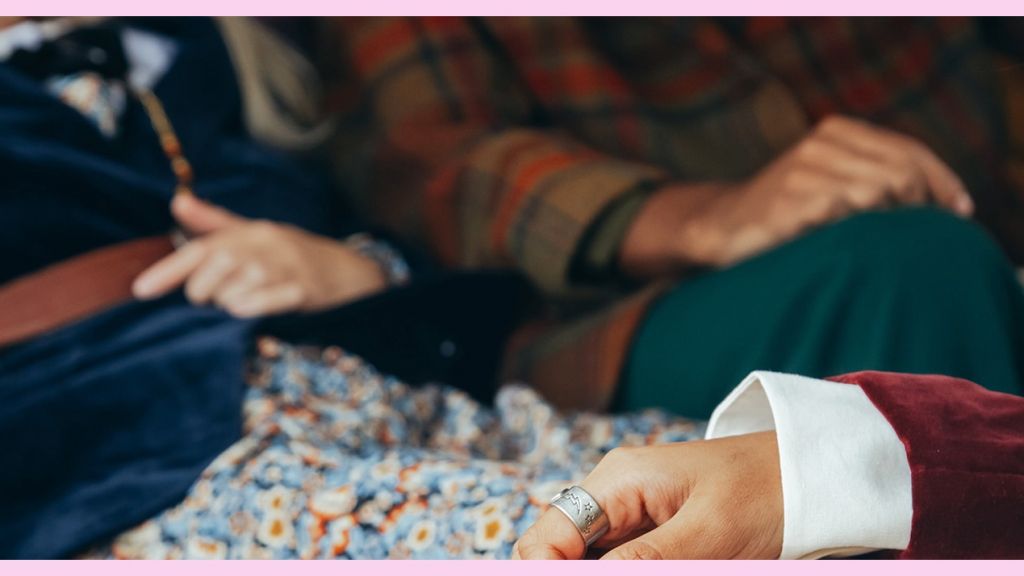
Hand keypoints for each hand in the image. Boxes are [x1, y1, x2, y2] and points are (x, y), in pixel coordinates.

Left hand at [132, 194, 386, 316]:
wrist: (350, 272)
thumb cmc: (293, 257)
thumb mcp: (255, 235)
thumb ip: (214, 223)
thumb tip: (176, 201)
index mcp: (251, 233)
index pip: (201, 248)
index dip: (168, 270)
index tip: (139, 291)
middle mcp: (267, 246)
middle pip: (216, 269)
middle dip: (202, 291)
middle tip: (208, 302)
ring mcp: (288, 268)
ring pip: (240, 286)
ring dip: (226, 302)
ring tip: (230, 308)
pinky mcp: (306, 290)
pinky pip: (270, 299)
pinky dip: (251, 307)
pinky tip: (242, 313)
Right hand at [513, 431, 782, 559]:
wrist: (817, 478)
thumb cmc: (771, 494)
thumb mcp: (709, 536)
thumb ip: (645, 564)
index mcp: (617, 483)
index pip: (545, 538)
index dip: (544, 573)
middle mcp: (614, 497)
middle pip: (561, 554)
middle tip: (656, 573)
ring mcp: (633, 518)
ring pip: (592, 563)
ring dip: (607, 575)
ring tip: (674, 567)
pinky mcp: (656, 537)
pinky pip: (625, 564)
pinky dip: (633, 573)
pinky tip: (673, 569)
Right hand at [621, 115, 973, 274]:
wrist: (720, 227)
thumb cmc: (787, 211)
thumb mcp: (833, 180)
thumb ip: (878, 176)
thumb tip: (942, 201)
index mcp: (836, 131)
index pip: (908, 151)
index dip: (942, 184)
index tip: (958, 214)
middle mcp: (819, 143)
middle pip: (900, 173)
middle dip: (917, 207)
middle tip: (914, 237)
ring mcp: (801, 170)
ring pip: (877, 192)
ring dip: (884, 224)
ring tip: (872, 244)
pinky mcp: (787, 202)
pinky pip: (842, 215)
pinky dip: (851, 235)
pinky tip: (841, 248)